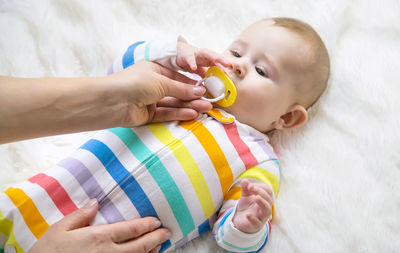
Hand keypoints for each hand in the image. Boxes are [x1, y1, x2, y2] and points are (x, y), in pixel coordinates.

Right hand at [28, 200, 170, 252]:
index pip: (131, 229)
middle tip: (168, 232)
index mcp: (99, 237)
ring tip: (160, 244)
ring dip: (151, 251)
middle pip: (140, 245)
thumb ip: (80, 215)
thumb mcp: (59, 229)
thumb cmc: (48, 252)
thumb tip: (95, 203)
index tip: (157, 221)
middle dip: (156, 238)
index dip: (147, 225)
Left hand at [107, 60, 212, 126]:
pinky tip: (192, 114)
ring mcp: (150, 100)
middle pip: (176, 91)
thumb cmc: (135, 83)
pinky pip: (166, 113)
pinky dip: (179, 113)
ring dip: (189, 105)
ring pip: (173, 103)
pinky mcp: (148, 115)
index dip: (191, 83)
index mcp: (154, 70)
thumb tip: (200, 91)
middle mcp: (152, 85)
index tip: (205, 88)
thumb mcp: (161, 82)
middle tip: (210, 101)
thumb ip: (181, 88)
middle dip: (192, 96)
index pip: (177, 77)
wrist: (112, 101)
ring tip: (206, 109)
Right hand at [176, 36, 231, 76]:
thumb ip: (206, 75)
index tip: (232, 71)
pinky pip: (189, 58)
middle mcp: (204, 55)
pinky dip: (192, 62)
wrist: (177, 52)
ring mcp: (195, 53)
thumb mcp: (200, 69)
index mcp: (208, 59)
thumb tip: (213, 84)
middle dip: (223, 59)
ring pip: (206, 53)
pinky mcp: (186, 54)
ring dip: (212, 56)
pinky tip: (194, 67)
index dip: (225, 66)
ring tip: (218, 60)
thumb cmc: (191, 60)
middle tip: (229, 64)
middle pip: (215, 56)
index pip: (219, 62)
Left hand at [232, 179, 273, 233]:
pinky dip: (253, 219)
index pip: (268, 191)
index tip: (249, 185)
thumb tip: (245, 180)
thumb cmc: (247, 206)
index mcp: (265, 199)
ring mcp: (262, 217)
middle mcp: (265, 208)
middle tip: (250, 188)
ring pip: (267, 210)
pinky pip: (257, 223)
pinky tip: (248, 215)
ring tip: (256, 198)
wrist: (241, 220)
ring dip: (262, 203)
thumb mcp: (245, 195)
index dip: (260, 187)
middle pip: (269, 200)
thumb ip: (245, 188)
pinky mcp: (255, 225)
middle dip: (260, 192)